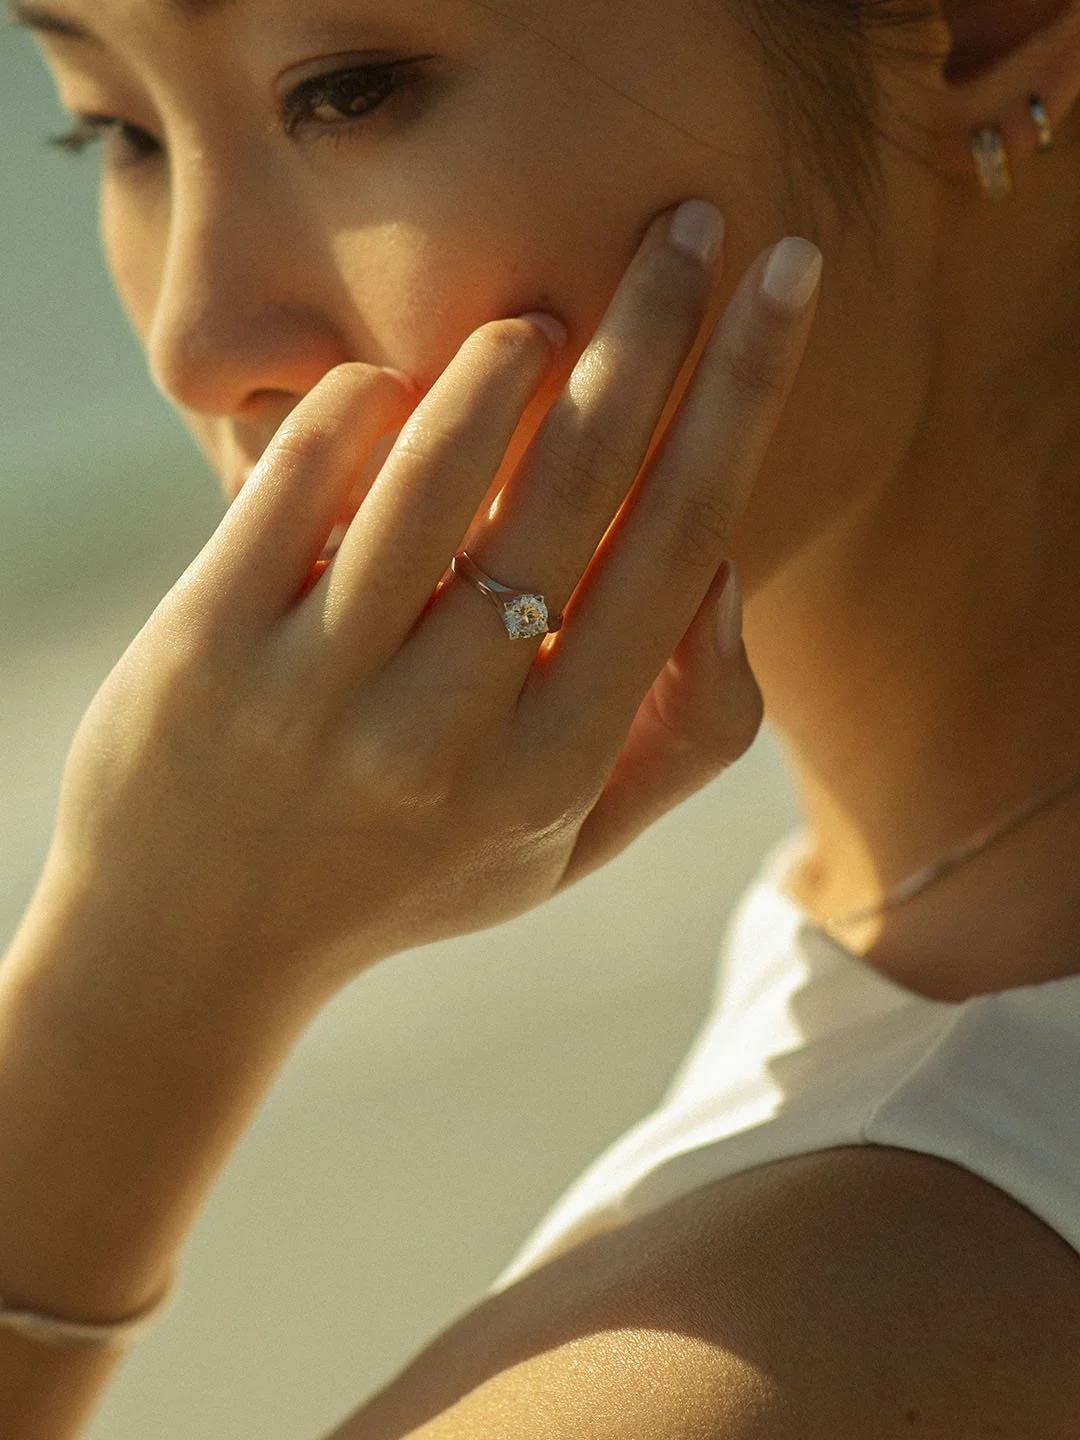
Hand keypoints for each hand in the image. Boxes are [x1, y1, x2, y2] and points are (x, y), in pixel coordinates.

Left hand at [44, 203, 820, 1000]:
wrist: (195, 947)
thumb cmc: (406, 877)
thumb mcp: (567, 847)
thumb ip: (680, 733)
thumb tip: (724, 564)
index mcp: (553, 773)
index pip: (675, 548)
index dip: (743, 397)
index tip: (781, 283)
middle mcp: (446, 733)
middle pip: (577, 484)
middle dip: (652, 327)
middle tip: (684, 225)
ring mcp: (317, 690)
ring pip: (437, 466)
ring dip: (503, 356)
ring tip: (535, 322)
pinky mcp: (206, 648)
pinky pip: (299, 476)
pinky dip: (358, 402)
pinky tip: (391, 390)